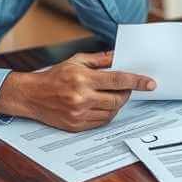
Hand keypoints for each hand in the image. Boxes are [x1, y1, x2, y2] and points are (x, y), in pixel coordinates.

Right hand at [0, 51, 155, 131]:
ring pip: (111, 112)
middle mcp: (82, 97)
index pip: (118, 80)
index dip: (137, 82)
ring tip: (109, 96)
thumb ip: (100, 59)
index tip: (150, 83)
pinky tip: (100, 106)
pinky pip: (101, 122)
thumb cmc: (55, 76)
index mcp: (83, 78)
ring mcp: (79, 114)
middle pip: (118, 99)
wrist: (31, 95)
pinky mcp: (76, 126)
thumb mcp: (76, 61)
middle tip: (125, 89)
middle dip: (126, 94)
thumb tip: (120, 56)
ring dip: (116, 105)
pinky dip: (106, 114)